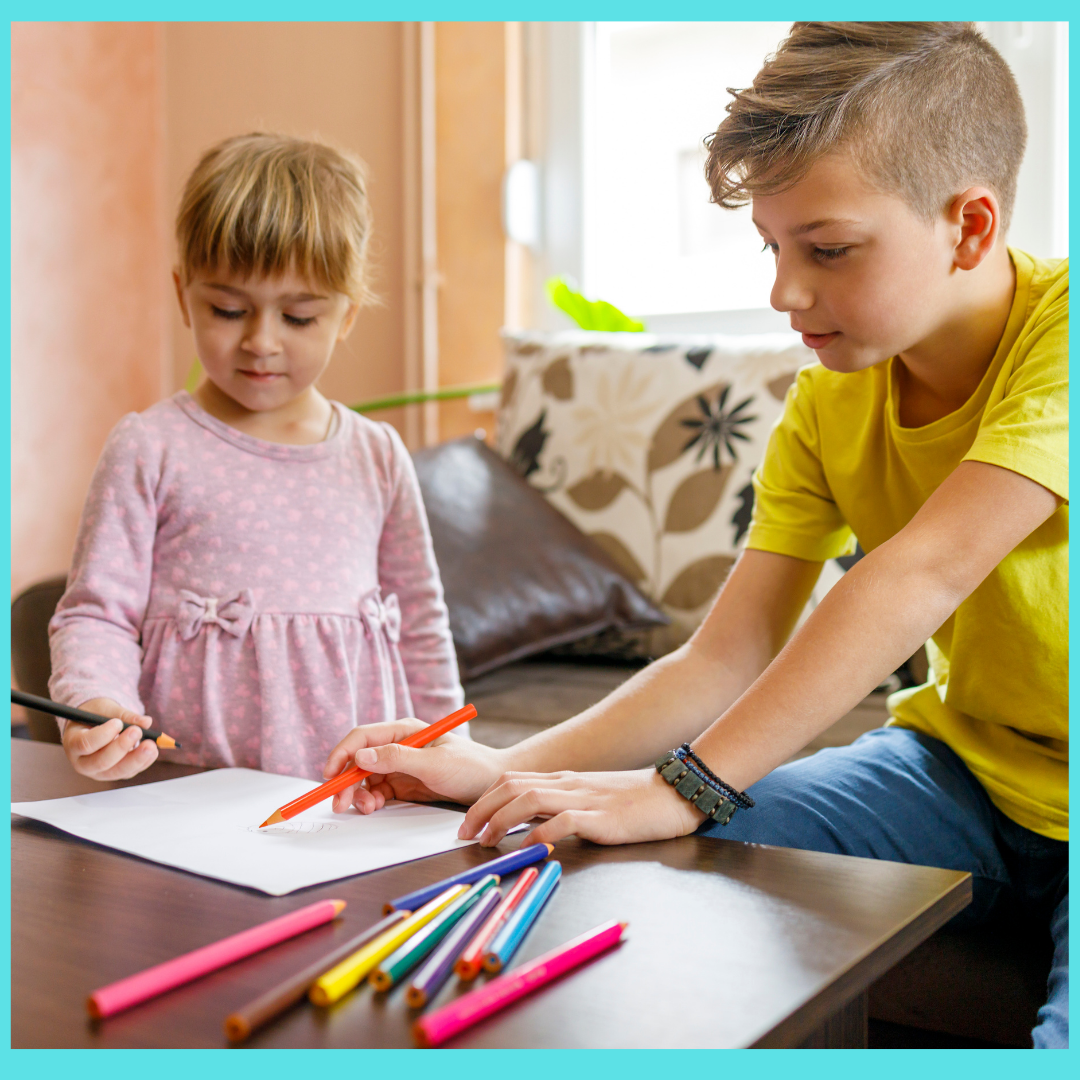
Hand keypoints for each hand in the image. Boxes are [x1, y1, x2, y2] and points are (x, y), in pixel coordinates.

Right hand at [62, 698, 158, 779]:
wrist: (95, 725)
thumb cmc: (95, 715)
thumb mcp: (105, 709)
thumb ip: (123, 714)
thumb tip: (146, 722)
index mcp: (73, 743)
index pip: (85, 744)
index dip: (103, 735)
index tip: (117, 723)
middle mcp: (82, 762)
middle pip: (101, 762)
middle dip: (121, 748)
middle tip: (137, 732)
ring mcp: (98, 772)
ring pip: (117, 772)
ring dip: (136, 759)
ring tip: (151, 745)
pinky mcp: (114, 774)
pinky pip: (129, 773)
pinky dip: (143, 762)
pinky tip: (153, 751)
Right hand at [322, 718, 509, 814]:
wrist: (494, 785)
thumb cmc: (471, 767)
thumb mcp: (434, 763)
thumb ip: (397, 758)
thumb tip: (361, 756)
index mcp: (405, 731)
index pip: (363, 737)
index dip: (342, 754)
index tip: (329, 774)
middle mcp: (399, 745)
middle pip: (359, 760)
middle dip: (346, 780)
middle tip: (339, 804)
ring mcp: (400, 765)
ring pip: (365, 778)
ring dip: (358, 793)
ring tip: (365, 808)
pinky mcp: (404, 784)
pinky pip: (377, 791)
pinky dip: (370, 800)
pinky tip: (374, 808)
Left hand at [458, 768, 705, 846]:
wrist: (675, 794)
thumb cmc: (635, 802)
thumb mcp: (590, 798)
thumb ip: (562, 806)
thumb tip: (529, 826)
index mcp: (563, 780)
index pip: (511, 781)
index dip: (483, 800)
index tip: (468, 824)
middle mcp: (568, 784)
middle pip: (511, 787)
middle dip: (481, 810)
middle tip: (464, 835)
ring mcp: (584, 798)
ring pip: (528, 799)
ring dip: (500, 820)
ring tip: (486, 842)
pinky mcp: (601, 817)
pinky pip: (562, 821)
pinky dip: (540, 834)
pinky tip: (528, 850)